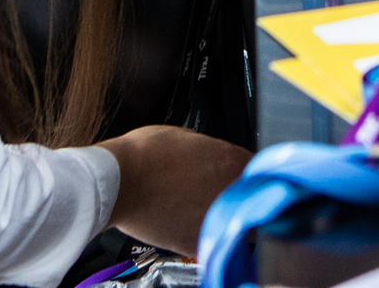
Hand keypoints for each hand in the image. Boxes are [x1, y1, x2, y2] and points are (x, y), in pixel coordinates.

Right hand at [97, 125, 252, 257]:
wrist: (119, 182)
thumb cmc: (144, 155)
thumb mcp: (185, 137)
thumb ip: (209, 150)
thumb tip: (212, 156)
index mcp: (230, 160)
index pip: (259, 169)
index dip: (251, 172)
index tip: (245, 176)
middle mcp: (230, 190)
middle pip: (254, 199)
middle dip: (243, 197)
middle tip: (227, 194)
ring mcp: (216, 218)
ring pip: (242, 225)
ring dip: (232, 219)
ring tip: (212, 213)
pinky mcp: (197, 242)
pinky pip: (213, 241)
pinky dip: (208, 235)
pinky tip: (194, 227)